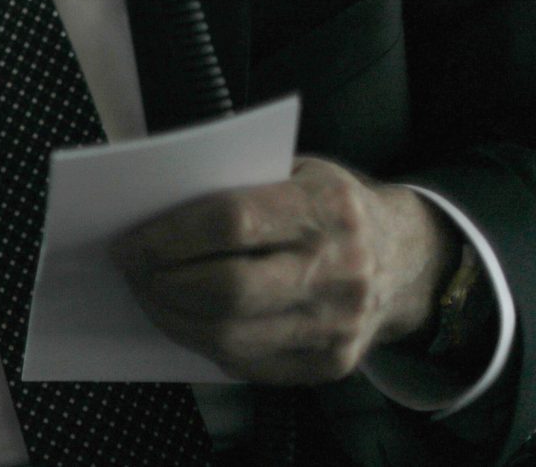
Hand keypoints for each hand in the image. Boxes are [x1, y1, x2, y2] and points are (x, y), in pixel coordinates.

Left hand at [111, 156, 456, 384]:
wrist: (406, 260)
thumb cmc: (329, 207)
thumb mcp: (295, 170)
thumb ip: (236, 184)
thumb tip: (149, 206)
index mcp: (326, 209)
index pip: (231, 223)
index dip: (169, 236)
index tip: (129, 240)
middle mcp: (339, 271)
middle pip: (227, 290)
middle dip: (163, 282)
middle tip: (131, 270)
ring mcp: (338, 325)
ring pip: (231, 336)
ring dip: (173, 317)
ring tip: (148, 294)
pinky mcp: (330, 364)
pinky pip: (248, 363)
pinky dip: (203, 342)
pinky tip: (183, 319)